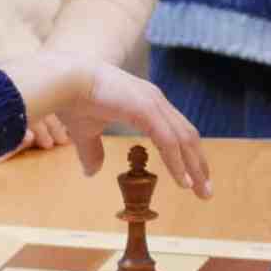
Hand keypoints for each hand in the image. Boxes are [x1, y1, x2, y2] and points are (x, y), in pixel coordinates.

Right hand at [2, 56, 211, 192]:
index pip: (176, 131)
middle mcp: (155, 101)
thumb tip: (92, 172)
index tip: (193, 176)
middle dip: (198, 164)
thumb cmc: (73, 101)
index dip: (187, 154)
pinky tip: (183, 182)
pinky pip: (168, 141)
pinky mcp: (146, 109)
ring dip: (194, 167)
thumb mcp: (86, 133)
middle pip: (187, 136)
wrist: (63, 80)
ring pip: (182, 140)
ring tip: (201, 191)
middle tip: (206, 190)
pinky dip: (177, 162)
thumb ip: (93, 151)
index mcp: (146, 103)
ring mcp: (153, 103)